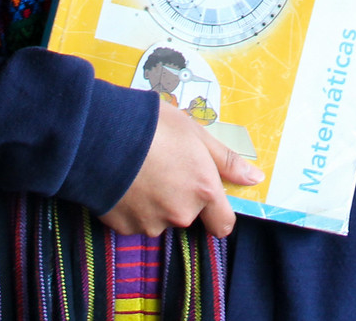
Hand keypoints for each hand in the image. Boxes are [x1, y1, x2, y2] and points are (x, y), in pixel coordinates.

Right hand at [100, 100, 262, 237]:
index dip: (217, 213)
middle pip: (187, 215)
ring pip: (159, 218)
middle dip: (180, 197)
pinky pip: (134, 220)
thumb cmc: (152, 127)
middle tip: (163, 166)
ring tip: (139, 169)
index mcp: (203, 191)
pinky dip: (131, 206)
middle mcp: (180, 214)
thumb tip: (255, 179)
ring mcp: (151, 223)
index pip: (223, 225)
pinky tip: (123, 180)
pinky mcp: (124, 227)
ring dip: (154, 201)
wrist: (100, 136)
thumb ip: (226, 161)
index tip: (207, 198)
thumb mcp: (196, 134)